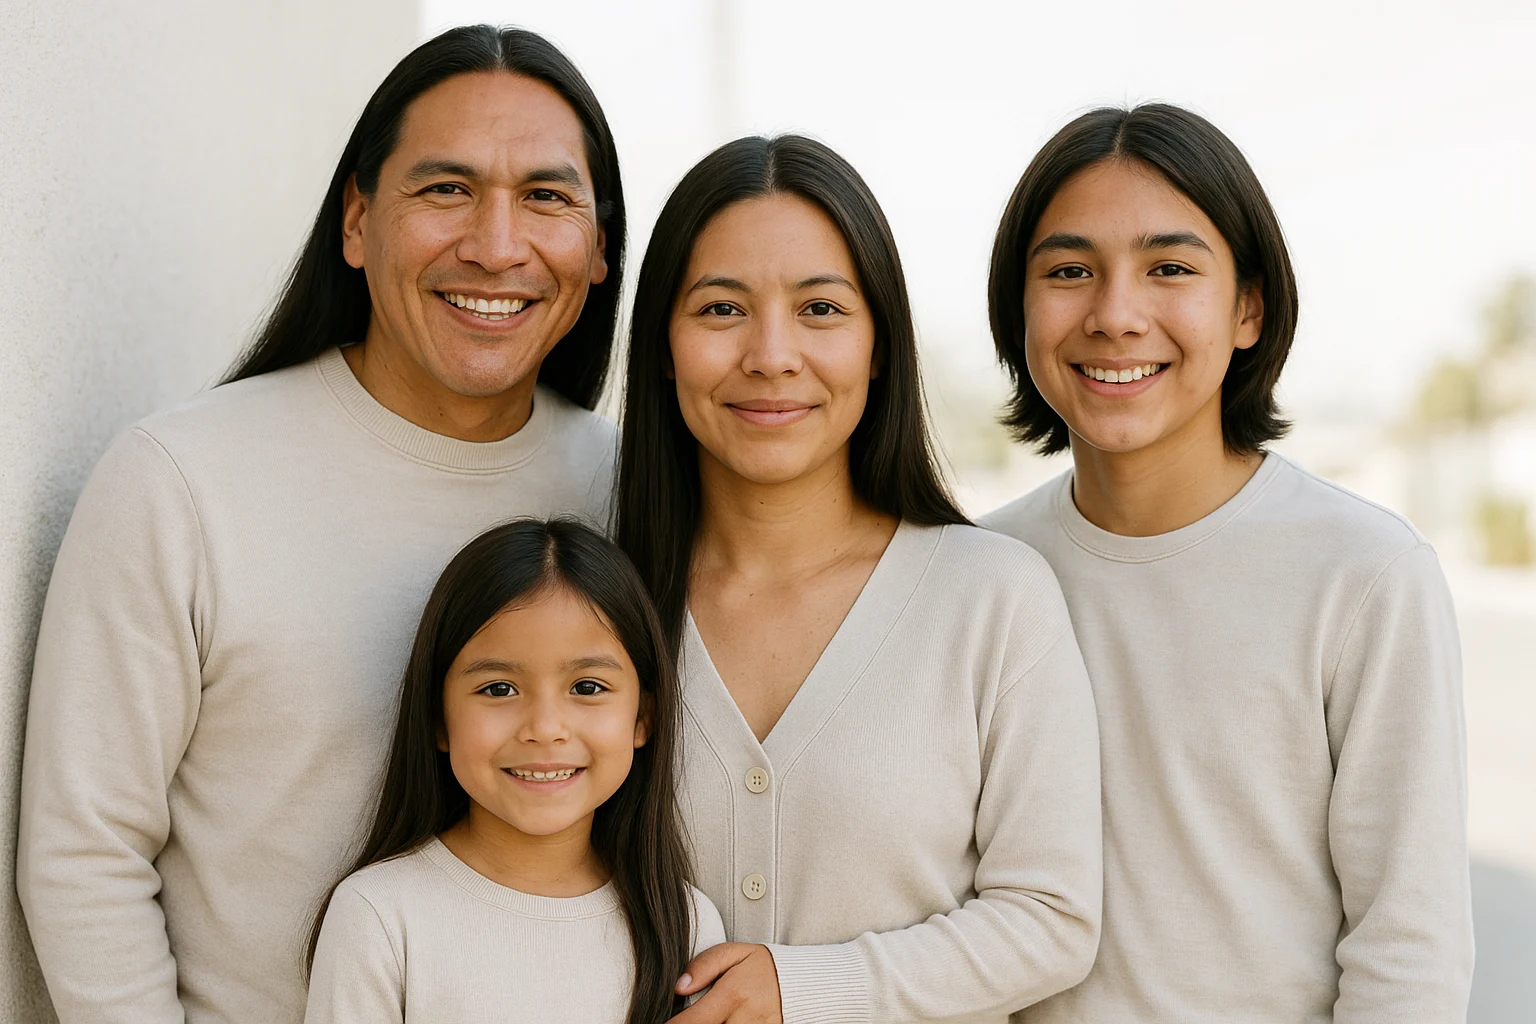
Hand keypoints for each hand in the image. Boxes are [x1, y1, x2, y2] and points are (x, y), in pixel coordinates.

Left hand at [668, 942, 783, 1023]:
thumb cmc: (760, 966)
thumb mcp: (733, 953)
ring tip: (709, 1016)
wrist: (800, 982)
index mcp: (732, 996)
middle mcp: (744, 1020)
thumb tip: (679, 986)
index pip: (690, 1022)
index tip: (665, 1022)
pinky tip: (723, 1021)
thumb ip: (703, 966)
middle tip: (687, 1017)